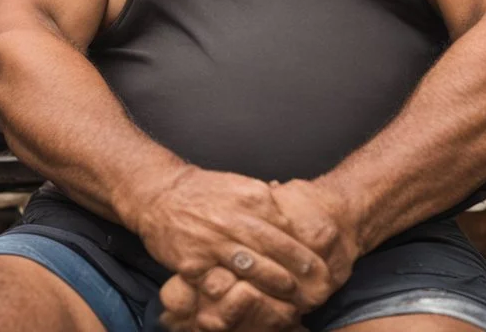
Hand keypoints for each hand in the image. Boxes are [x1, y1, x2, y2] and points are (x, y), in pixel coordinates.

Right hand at [158, 178, 361, 330]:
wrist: (163, 194)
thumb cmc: (207, 191)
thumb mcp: (239, 186)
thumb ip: (266, 200)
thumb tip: (295, 214)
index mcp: (248, 197)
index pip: (284, 224)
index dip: (304, 244)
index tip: (322, 257)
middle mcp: (233, 217)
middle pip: (273, 246)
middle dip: (298, 266)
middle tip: (318, 281)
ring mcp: (213, 241)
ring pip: (251, 265)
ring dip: (274, 281)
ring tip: (292, 294)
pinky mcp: (194, 261)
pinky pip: (220, 281)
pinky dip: (238, 292)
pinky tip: (252, 300)